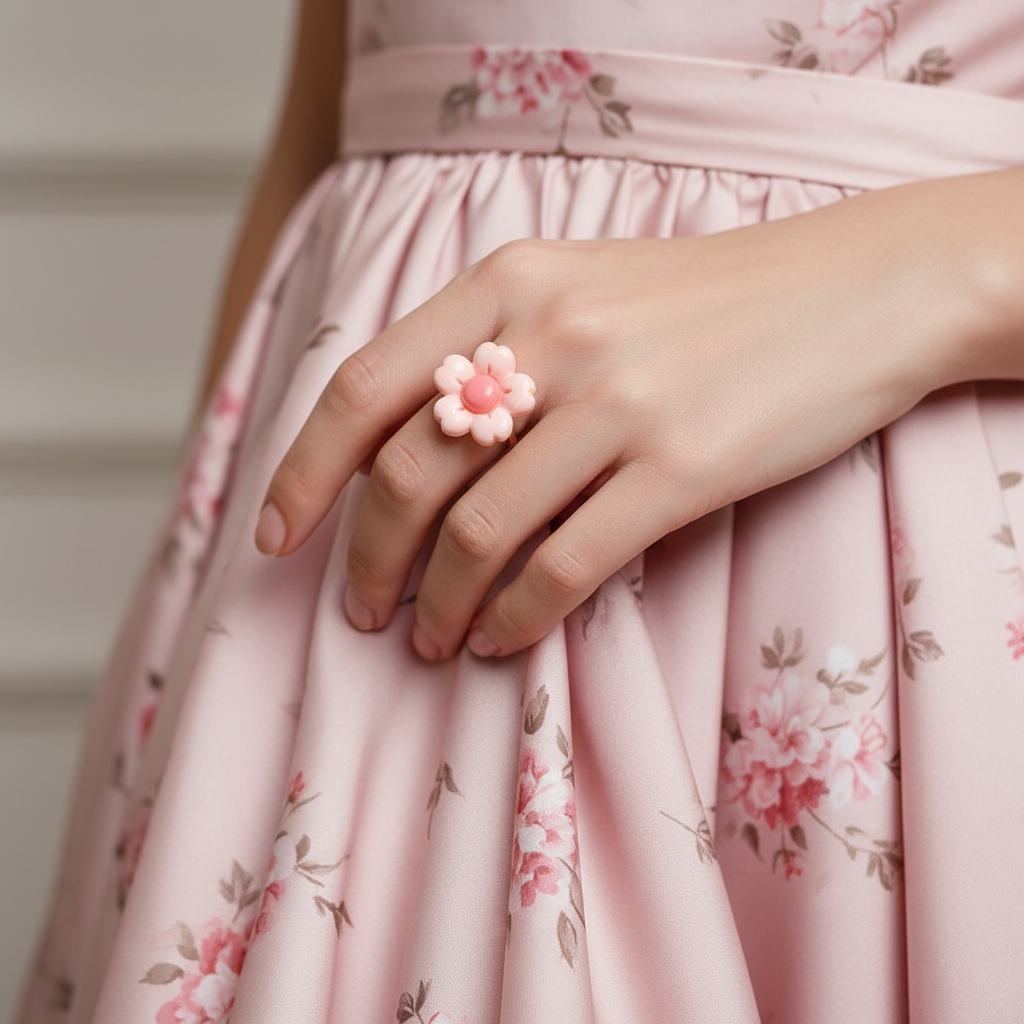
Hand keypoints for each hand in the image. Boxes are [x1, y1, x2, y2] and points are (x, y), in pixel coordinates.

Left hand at [254, 173, 1018, 659]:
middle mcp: (550, 338)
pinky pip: (563, 567)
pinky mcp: (681, 469)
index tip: (276, 538)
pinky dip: (515, 619)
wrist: (855, 291)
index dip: (303, 472)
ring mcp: (617, 404)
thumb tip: (408, 458)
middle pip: (408, 476)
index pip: (362, 388)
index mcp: (509, 285)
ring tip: (429, 640)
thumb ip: (493, 351)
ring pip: (478, 535)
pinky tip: (499, 640)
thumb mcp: (583, 287)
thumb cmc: (707, 301)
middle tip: (362, 612)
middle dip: (366, 561)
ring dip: (436, 606)